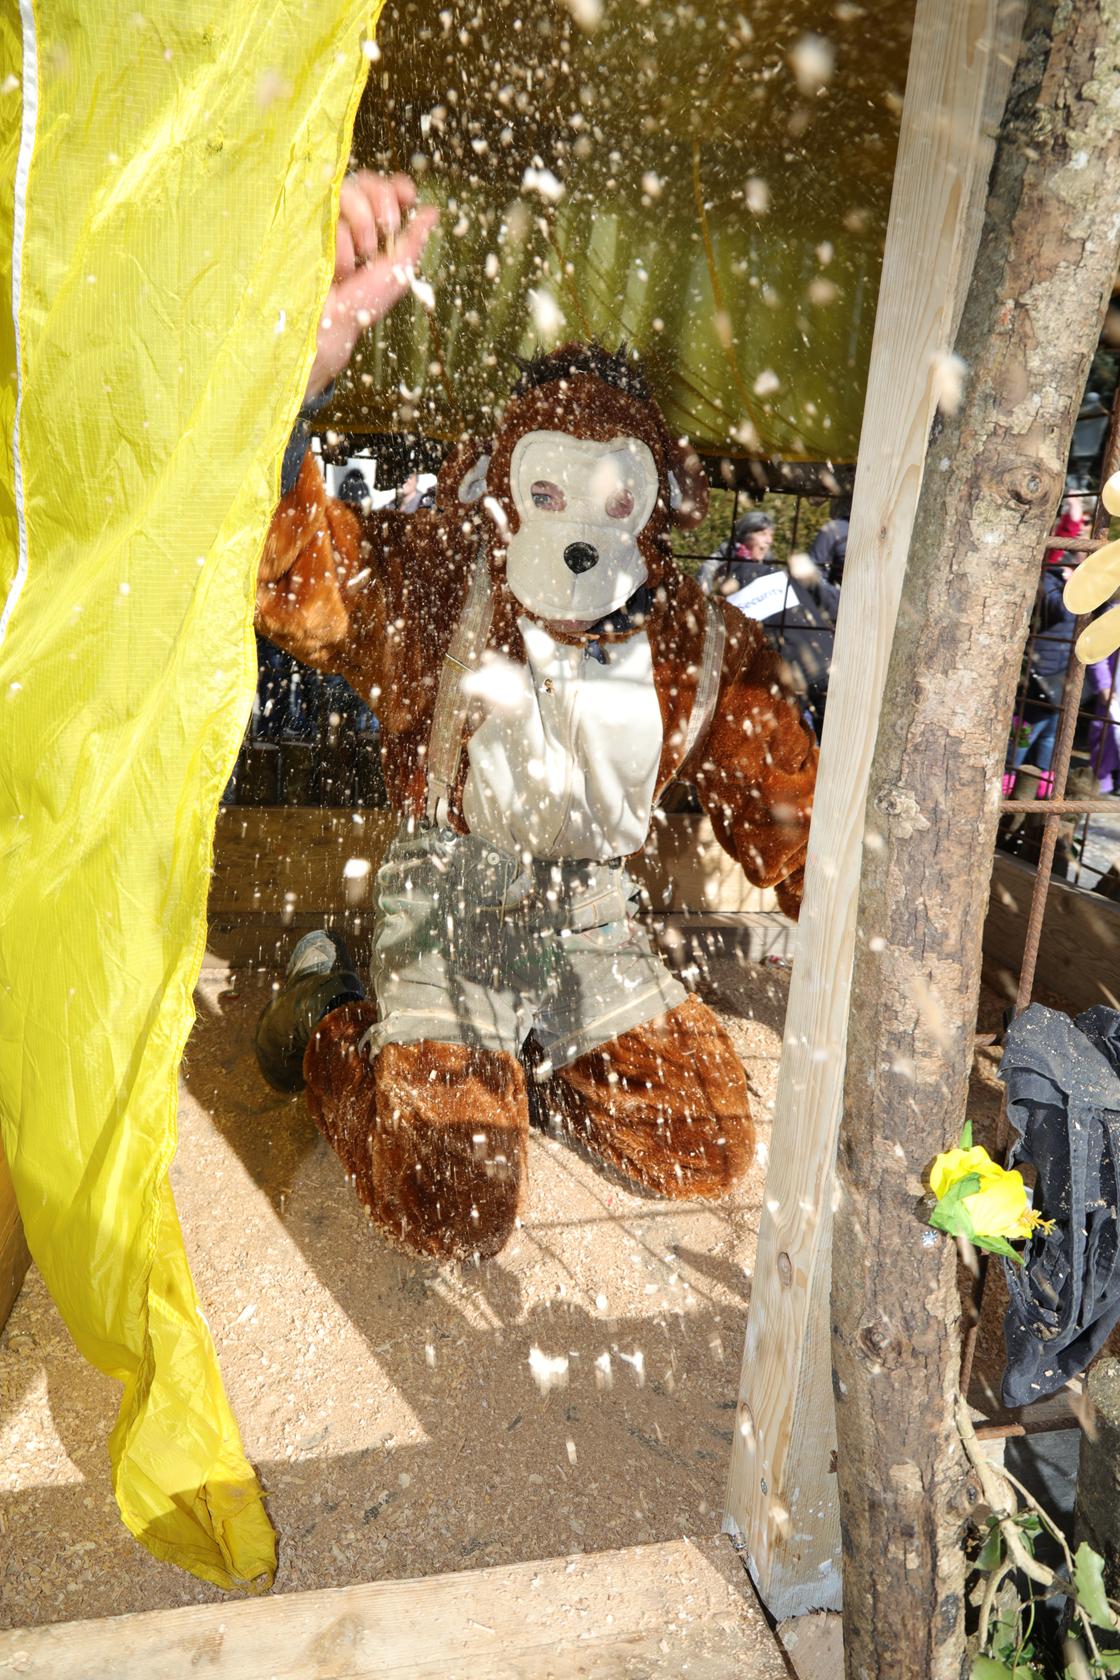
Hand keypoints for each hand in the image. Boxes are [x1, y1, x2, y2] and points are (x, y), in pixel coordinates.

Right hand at [304, 172, 437, 401]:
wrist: (328, 324)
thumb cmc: (361, 304)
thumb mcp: (396, 273)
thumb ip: (413, 241)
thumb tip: (432, 212)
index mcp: (373, 226)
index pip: (384, 190)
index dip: (396, 188)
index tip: (407, 195)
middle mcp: (348, 217)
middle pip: (366, 182)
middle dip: (381, 205)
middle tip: (385, 233)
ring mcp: (325, 219)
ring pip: (347, 193)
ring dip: (360, 229)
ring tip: (357, 263)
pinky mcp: (305, 224)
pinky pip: (328, 213)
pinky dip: (340, 244)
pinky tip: (337, 269)